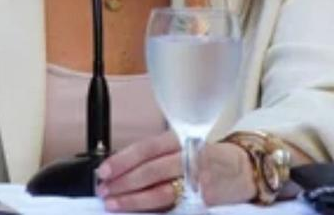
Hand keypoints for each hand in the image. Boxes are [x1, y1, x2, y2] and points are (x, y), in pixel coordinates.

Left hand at [95, 131, 255, 210]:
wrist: (245, 169)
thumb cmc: (205, 157)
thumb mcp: (181, 145)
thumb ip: (154, 155)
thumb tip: (119, 167)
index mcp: (179, 140)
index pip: (146, 148)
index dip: (122, 160)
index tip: (103, 171)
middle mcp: (189, 158)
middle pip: (150, 171)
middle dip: (123, 182)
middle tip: (104, 190)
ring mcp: (198, 180)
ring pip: (161, 192)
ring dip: (134, 199)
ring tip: (114, 203)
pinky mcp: (206, 200)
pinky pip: (176, 206)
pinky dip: (156, 210)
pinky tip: (141, 212)